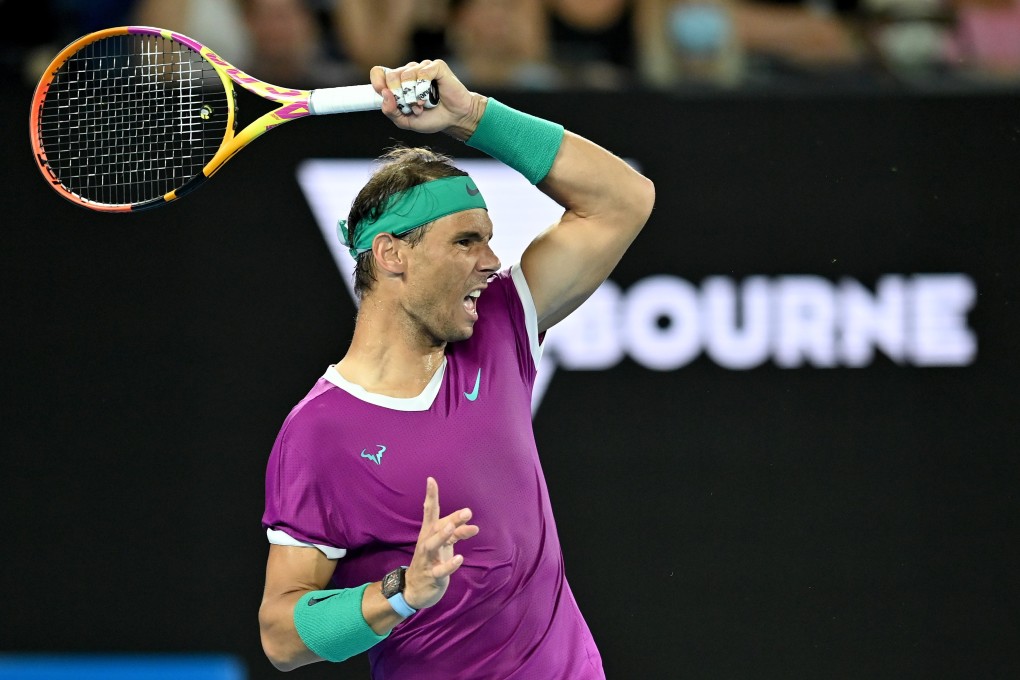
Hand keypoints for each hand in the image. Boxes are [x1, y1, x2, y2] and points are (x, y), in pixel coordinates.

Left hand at [370, 59, 484, 139]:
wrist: (454, 119)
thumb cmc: (432, 118)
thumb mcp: (405, 121)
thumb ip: (391, 111)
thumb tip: (384, 94)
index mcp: (398, 83)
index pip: (378, 72)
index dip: (378, 82)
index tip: (384, 94)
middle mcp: (409, 72)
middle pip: (391, 75)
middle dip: (400, 96)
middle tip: (412, 107)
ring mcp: (422, 67)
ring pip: (406, 75)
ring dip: (414, 96)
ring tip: (423, 105)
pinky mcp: (436, 66)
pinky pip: (422, 73)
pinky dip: (424, 89)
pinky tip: (431, 96)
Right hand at [402, 476, 478, 610]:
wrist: (414, 589)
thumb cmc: (431, 561)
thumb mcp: (445, 545)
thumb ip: (457, 533)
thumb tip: (472, 524)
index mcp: (429, 533)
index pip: (430, 511)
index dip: (431, 496)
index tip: (431, 480)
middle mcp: (426, 543)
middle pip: (436, 527)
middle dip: (451, 519)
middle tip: (467, 511)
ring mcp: (427, 559)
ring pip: (432, 545)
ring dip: (442, 536)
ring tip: (452, 528)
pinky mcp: (432, 576)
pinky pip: (439, 570)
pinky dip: (449, 564)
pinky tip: (459, 558)